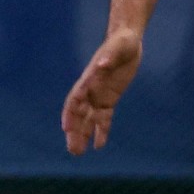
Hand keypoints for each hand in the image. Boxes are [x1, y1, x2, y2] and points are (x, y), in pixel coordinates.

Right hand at [62, 30, 141, 155]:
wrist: (127, 40)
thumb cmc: (123, 41)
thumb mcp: (119, 46)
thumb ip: (109, 56)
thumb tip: (101, 64)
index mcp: (90, 77)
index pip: (76, 97)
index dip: (70, 112)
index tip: (66, 127)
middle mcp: (91, 89)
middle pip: (79, 113)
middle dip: (75, 131)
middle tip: (72, 150)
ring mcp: (99, 95)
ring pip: (88, 119)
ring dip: (83, 135)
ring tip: (78, 152)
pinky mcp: (109, 99)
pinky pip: (103, 118)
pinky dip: (101, 131)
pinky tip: (99, 145)